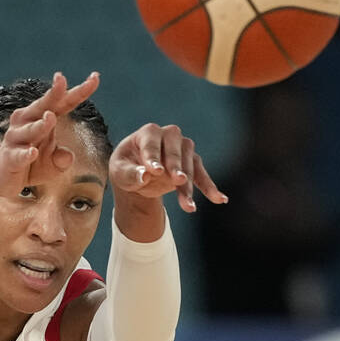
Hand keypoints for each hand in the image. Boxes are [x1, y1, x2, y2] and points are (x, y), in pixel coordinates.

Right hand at [0, 71, 99, 196]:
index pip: (63, 103)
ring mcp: (16, 139)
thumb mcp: (53, 164)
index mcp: (42, 118)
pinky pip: (19, 155)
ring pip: (30, 129)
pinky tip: (33, 153)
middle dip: (53, 93)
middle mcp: (27, 122)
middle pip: (43, 105)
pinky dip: (26, 154)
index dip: (79, 91)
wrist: (2, 179)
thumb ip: (63, 159)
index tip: (95, 77)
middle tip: (61, 79)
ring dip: (40, 125)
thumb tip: (68, 156)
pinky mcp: (9, 158)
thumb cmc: (32, 165)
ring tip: (50, 118)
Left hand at [109, 123, 227, 212]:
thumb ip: (130, 173)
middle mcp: (168, 136)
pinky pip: (201, 175)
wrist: (138, 175)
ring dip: (188, 186)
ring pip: (189, 166)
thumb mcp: (120, 173)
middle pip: (176, 151)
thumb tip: (145, 174)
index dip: (153, 158)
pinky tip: (220, 199)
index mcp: (148, 133)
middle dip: (177, 167)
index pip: (151, 144)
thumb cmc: (126, 169)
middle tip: (178, 180)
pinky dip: (209, 187)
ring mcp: (183, 148)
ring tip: (188, 207)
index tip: (155, 172)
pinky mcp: (191, 162)